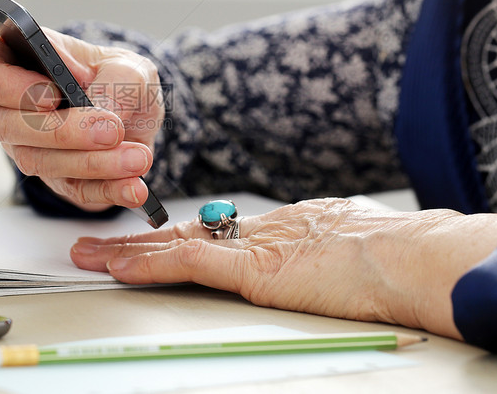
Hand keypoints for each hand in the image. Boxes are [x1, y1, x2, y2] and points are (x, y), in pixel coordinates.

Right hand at [0, 28, 164, 211]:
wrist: (137, 115)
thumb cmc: (117, 78)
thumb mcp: (128, 66)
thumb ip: (118, 81)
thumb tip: (104, 112)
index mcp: (12, 60)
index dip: (6, 85)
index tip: (52, 94)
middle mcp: (8, 107)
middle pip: (6, 125)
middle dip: (62, 131)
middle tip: (111, 130)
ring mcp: (25, 147)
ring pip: (37, 161)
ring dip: (91, 163)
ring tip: (137, 158)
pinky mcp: (53, 179)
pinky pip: (70, 190)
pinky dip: (107, 190)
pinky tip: (134, 187)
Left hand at [70, 198, 496, 337]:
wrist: (406, 258)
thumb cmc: (390, 258)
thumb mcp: (344, 247)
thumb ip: (315, 252)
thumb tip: (316, 258)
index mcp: (281, 229)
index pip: (214, 233)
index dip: (174, 237)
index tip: (147, 238)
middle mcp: (257, 232)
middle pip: (184, 235)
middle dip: (136, 241)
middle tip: (96, 241)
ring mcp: (251, 248)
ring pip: (175, 247)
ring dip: (128, 253)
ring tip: (89, 254)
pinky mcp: (250, 267)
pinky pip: (188, 265)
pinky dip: (150, 265)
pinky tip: (120, 266)